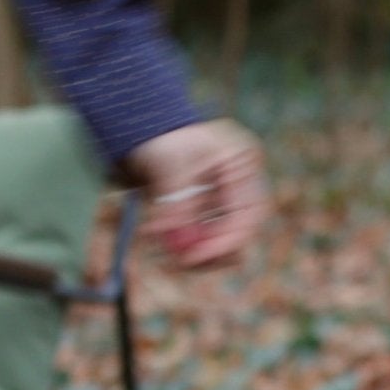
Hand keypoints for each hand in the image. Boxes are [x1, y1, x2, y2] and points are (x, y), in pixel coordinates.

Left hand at [121, 118, 267, 269]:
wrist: (142, 128)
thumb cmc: (157, 135)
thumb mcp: (166, 162)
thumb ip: (175, 199)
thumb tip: (176, 238)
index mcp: (241, 163)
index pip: (247, 213)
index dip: (225, 242)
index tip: (193, 258)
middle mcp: (240, 184)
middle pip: (240, 234)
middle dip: (209, 253)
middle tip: (177, 262)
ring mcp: (225, 199)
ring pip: (221, 242)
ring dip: (193, 252)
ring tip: (157, 240)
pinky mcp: (207, 211)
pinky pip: (202, 239)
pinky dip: (182, 245)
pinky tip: (156, 235)